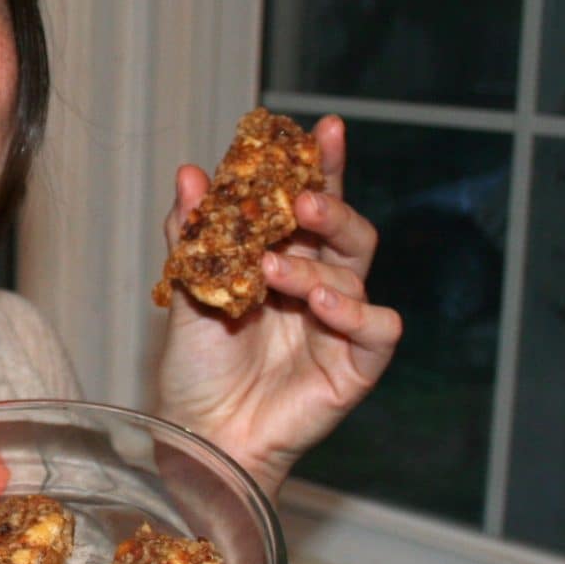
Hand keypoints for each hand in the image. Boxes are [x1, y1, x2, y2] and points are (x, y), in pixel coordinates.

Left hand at [155, 115, 400, 493]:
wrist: (199, 436)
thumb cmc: (195, 369)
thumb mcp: (185, 291)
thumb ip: (193, 234)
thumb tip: (189, 172)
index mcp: (282, 258)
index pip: (310, 202)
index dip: (321, 164)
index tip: (321, 127)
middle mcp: (317, 285)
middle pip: (346, 229)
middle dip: (330, 205)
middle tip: (302, 197)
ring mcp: (340, 324)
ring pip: (356, 271)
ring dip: (315, 263)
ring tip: (273, 270)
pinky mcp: (355, 366)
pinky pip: (379, 328)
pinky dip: (355, 310)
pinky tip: (320, 305)